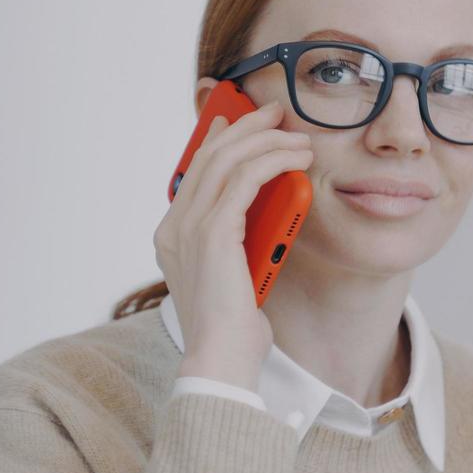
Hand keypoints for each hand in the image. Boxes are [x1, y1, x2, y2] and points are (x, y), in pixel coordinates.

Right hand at [152, 100, 313, 390]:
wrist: (222, 359)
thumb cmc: (233, 328)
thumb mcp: (234, 276)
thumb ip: (239, 243)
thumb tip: (264, 216)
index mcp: (173, 236)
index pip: (194, 171)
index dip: (218, 139)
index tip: (241, 121)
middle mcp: (175, 227)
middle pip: (210, 156)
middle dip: (246, 127)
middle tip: (277, 113)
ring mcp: (190, 228)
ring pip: (228, 160)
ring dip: (268, 141)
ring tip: (300, 138)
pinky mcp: (214, 233)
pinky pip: (246, 180)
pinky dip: (274, 161)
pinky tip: (297, 160)